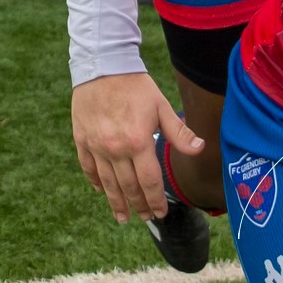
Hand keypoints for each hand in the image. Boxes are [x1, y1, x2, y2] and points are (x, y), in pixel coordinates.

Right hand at [71, 73, 203, 223]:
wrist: (101, 66)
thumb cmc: (135, 86)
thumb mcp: (161, 106)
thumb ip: (179, 132)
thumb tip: (200, 149)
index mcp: (138, 142)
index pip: (149, 182)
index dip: (155, 201)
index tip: (161, 213)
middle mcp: (115, 149)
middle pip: (129, 187)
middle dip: (139, 206)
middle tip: (146, 217)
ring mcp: (96, 146)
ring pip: (107, 183)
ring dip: (116, 202)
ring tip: (123, 217)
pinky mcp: (82, 139)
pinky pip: (88, 167)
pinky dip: (95, 181)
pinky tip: (101, 191)